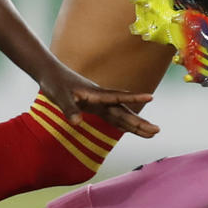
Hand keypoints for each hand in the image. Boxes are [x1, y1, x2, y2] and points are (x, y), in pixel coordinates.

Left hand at [39, 64, 157, 137]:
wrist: (50, 73)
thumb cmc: (54, 82)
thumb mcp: (58, 95)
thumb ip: (68, 109)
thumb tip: (77, 123)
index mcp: (95, 93)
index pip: (118, 97)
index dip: (134, 98)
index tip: (151, 97)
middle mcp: (101, 98)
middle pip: (124, 111)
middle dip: (140, 121)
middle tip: (157, 131)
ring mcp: (99, 102)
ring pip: (121, 115)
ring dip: (135, 125)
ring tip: (152, 134)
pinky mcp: (94, 106)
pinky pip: (112, 117)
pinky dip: (123, 124)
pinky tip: (132, 130)